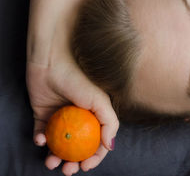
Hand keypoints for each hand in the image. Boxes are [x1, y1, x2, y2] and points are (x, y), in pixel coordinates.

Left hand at [26, 47, 118, 174]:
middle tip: (68, 170)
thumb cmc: (79, 78)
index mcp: (94, 116)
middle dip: (73, 162)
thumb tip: (110, 147)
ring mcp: (61, 118)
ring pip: (59, 144)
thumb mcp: (100, 101)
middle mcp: (79, 118)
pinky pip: (42, 133)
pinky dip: (40, 140)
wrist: (51, 61)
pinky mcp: (43, 115)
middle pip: (78, 146)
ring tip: (52, 162)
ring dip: (56, 157)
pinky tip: (40, 140)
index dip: (94, 157)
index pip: (97, 141)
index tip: (85, 166)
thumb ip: (109, 123)